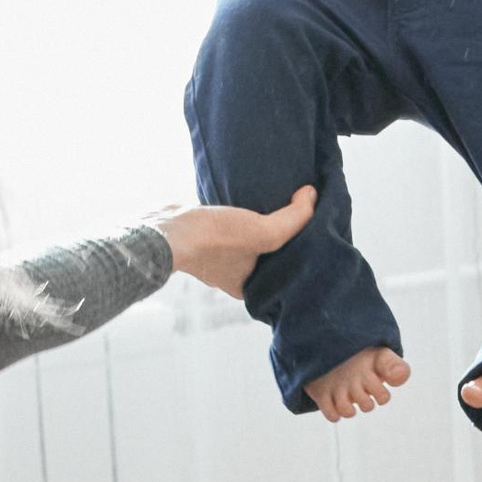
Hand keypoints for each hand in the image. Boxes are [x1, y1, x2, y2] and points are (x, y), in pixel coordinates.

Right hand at [153, 186, 315, 298]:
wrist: (166, 230)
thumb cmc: (215, 239)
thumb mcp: (264, 232)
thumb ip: (293, 219)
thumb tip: (312, 195)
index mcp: (248, 286)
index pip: (282, 271)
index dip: (299, 251)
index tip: (314, 232)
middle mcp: (232, 275)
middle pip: (266, 253)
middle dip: (280, 235)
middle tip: (299, 211)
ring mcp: (215, 256)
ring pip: (248, 237)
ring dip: (258, 222)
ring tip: (277, 199)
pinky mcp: (203, 235)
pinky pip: (230, 224)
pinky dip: (239, 212)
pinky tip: (248, 195)